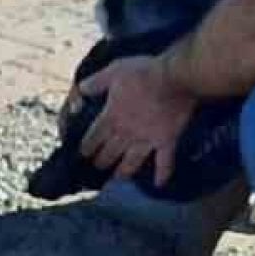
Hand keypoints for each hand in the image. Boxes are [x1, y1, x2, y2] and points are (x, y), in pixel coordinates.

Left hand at [76, 56, 196, 186]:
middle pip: (109, 153)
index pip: (93, 137)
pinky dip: (162, 174)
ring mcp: (146, 140)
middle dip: (100, 161)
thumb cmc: (143, 72)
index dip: (86, 147)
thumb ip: (96, 82)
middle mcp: (126, 133)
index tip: (82, 154)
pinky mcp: (166, 141)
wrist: (174, 77)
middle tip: (97, 168)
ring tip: (117, 178)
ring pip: (131, 162)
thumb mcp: (114, 71)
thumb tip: (81, 90)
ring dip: (122, 172)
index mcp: (112, 116)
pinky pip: (164, 162)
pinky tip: (159, 185)